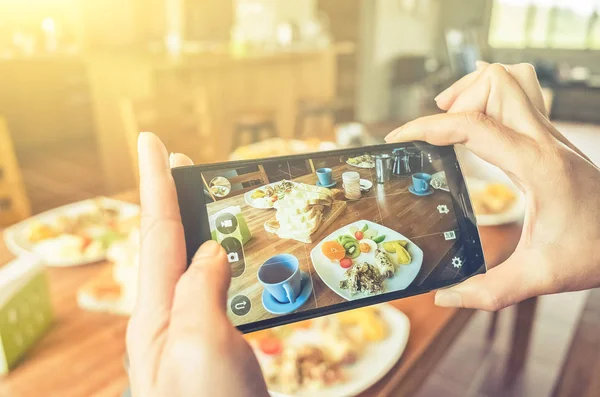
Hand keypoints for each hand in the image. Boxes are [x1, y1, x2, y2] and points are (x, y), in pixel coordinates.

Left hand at [126, 132, 267, 396]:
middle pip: (175, 243)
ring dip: (213, 229)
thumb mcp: (198, 345)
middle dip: (179, 198)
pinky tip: (248, 262)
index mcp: (158, 314)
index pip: (157, 231)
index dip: (155, 183)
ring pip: (204, 266)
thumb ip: (200, 289)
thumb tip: (212, 250)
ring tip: (223, 203)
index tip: (154, 142)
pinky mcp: (223, 346)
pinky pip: (228, 291)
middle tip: (190, 167)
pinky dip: (239, 266)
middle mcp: (172, 318)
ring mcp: (197, 333)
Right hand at [386, 63, 599, 310]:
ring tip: (456, 115)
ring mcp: (550, 135)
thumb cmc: (597, 252)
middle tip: (434, 128)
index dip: (427, 127)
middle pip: (495, 83)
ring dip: (477, 89)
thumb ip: (489, 292)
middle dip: (456, 98)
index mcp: (535, 166)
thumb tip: (445, 296)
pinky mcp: (551, 139)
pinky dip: (495, 95)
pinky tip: (481, 119)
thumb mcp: (540, 277)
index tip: (400, 138)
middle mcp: (543, 141)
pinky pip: (522, 95)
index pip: (472, 125)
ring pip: (512, 78)